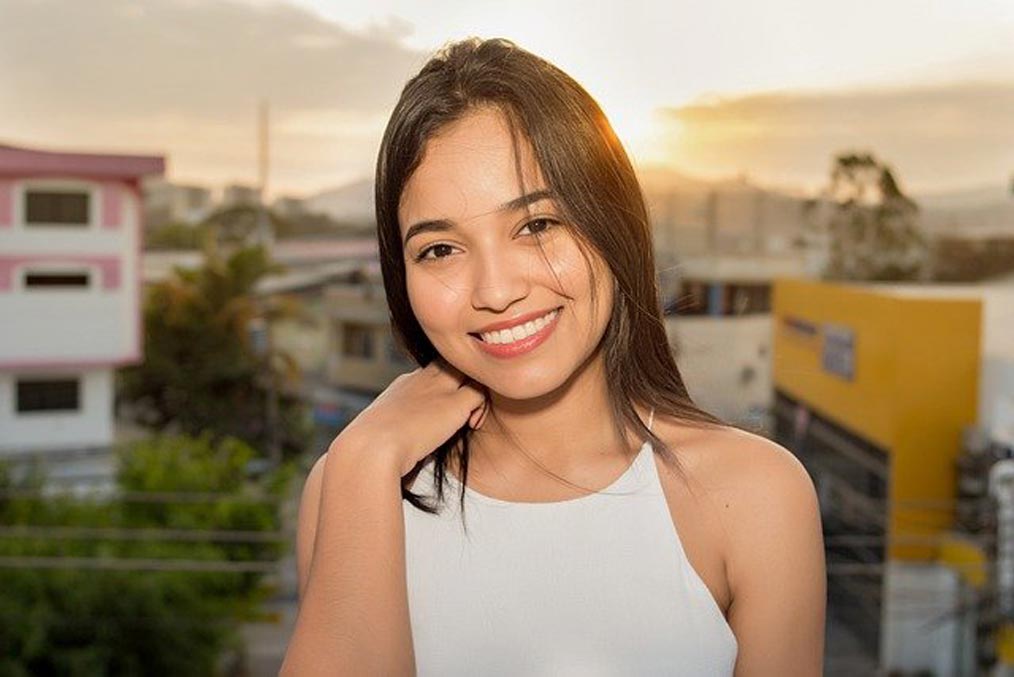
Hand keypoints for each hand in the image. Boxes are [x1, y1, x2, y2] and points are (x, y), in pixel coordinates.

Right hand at [333, 359, 487, 476]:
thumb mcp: (379, 430)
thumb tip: (398, 443)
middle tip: (467, 407)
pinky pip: (480, 394)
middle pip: (453, 364)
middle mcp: (423, 380)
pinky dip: (481, 408)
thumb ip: (394, 428)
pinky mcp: (454, 404)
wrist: (371, 446)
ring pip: (470, 373)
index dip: (444, 385)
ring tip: (470, 419)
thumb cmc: (370, 447)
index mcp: (404, 385)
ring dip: (476, 393)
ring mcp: (439, 389)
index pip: (433, 373)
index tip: (443, 411)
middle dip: (464, 379)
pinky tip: (472, 425)